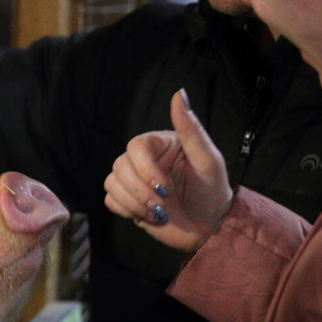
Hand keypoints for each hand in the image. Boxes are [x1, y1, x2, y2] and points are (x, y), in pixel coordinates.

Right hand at [103, 89, 233, 251]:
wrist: (209, 227)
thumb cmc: (212, 191)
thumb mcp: (208, 160)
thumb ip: (192, 129)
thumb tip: (179, 93)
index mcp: (161, 145)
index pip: (135, 146)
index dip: (145, 168)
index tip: (165, 187)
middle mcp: (144, 160)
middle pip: (119, 165)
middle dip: (139, 190)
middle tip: (162, 206)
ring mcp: (134, 180)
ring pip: (111, 183)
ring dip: (133, 202)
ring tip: (158, 213)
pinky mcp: (128, 201)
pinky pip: (110, 200)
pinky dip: (126, 210)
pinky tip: (147, 216)